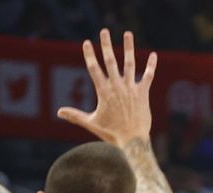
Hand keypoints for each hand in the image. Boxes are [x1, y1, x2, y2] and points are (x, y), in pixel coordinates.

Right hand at [57, 29, 156, 146]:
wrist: (133, 141)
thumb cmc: (111, 134)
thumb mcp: (91, 123)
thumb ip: (75, 115)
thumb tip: (59, 112)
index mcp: (103, 92)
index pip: (94, 69)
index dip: (90, 55)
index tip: (86, 42)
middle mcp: (117, 87)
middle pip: (110, 61)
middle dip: (106, 45)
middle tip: (104, 31)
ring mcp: (130, 89)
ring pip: (129, 64)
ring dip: (129, 48)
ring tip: (128, 33)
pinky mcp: (143, 94)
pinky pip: (148, 76)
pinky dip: (151, 66)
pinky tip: (154, 55)